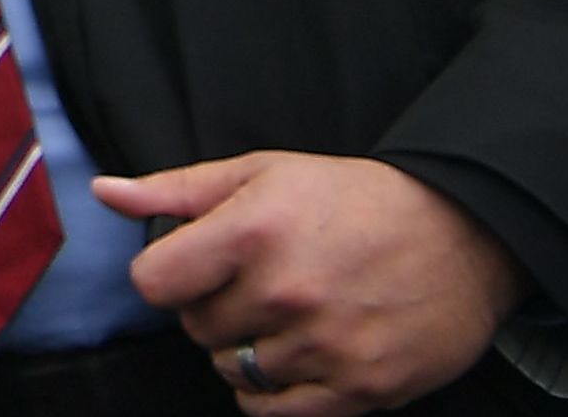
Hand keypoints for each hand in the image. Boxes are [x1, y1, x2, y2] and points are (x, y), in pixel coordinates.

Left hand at [95, 151, 519, 413]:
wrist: (461, 235)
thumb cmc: (351, 200)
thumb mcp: (261, 174)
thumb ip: (177, 190)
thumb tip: (106, 192)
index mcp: (253, 232)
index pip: (154, 283)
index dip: (167, 277)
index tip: (194, 269)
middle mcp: (286, 292)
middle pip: (196, 328)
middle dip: (214, 308)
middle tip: (257, 286)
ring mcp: (325, 345)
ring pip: (232, 369)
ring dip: (245, 349)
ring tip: (284, 317)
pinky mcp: (361, 386)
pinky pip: (275, 410)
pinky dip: (271, 392)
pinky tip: (293, 358)